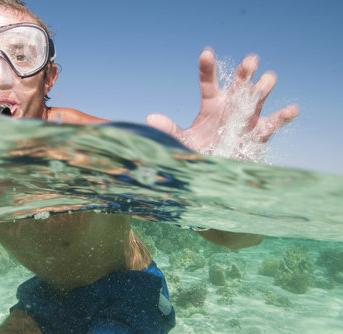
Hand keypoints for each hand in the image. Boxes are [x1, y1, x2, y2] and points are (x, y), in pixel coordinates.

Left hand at [147, 48, 298, 159]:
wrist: (215, 171)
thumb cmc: (199, 151)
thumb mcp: (182, 142)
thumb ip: (169, 130)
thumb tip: (151, 119)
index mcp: (211, 105)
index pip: (209, 82)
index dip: (207, 68)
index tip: (206, 53)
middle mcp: (231, 106)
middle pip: (239, 84)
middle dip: (245, 72)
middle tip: (251, 60)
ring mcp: (247, 118)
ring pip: (258, 98)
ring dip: (264, 88)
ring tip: (268, 79)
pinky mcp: (259, 132)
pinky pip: (273, 123)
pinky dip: (283, 117)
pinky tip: (292, 109)